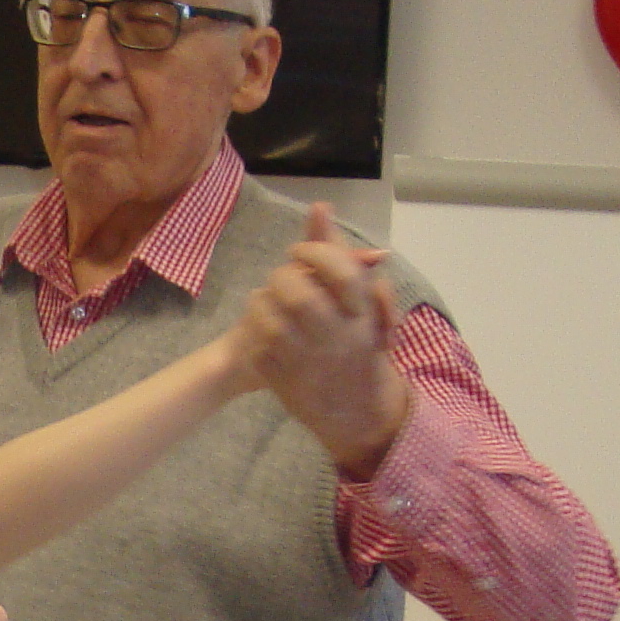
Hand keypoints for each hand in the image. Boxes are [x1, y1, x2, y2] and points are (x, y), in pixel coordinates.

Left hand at [239, 205, 410, 474]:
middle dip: (285, 277)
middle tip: (286, 280)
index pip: (331, 267)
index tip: (303, 252)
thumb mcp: (363, 302)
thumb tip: (319, 207)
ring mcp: (304, 360)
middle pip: (293, 289)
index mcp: (358, 313)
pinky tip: (266, 332)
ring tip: (275, 304)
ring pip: (267, 313)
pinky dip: (256, 332)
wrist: (360, 413)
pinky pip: (256, 344)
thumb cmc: (363, 348)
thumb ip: (339, 253)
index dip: (313, 252)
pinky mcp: (281, 380)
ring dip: (265, 301)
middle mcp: (333, 335)